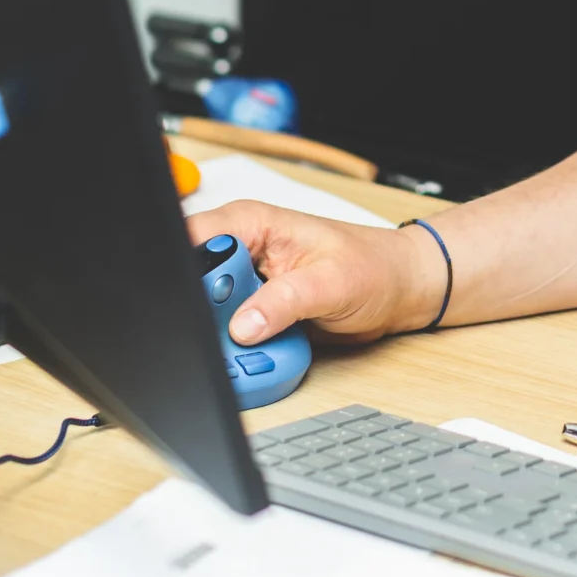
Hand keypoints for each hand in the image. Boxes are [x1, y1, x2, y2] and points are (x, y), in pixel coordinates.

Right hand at [184, 201, 443, 345]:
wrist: (396, 289)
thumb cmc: (373, 267)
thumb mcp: (331, 283)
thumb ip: (285, 301)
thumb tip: (243, 325)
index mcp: (253, 224)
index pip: (193, 239)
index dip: (181, 271)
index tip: (196, 304)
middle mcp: (242, 251)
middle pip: (193, 284)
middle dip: (202, 312)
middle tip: (228, 334)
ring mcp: (245, 283)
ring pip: (205, 314)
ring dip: (219, 336)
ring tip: (251, 345)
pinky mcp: (252, 310)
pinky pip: (225, 334)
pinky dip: (235, 348)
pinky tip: (257, 352)